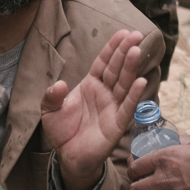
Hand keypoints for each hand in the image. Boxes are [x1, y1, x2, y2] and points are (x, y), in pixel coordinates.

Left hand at [42, 30, 146, 189]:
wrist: (68, 156)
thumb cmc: (62, 131)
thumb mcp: (49, 110)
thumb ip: (51, 95)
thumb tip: (59, 84)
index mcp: (91, 85)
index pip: (103, 62)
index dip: (112, 48)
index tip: (123, 33)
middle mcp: (105, 93)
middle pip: (117, 69)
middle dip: (125, 51)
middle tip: (136, 35)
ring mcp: (112, 107)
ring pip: (124, 84)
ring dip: (131, 68)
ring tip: (137, 51)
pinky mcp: (117, 124)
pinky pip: (127, 107)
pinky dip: (135, 95)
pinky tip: (141, 81)